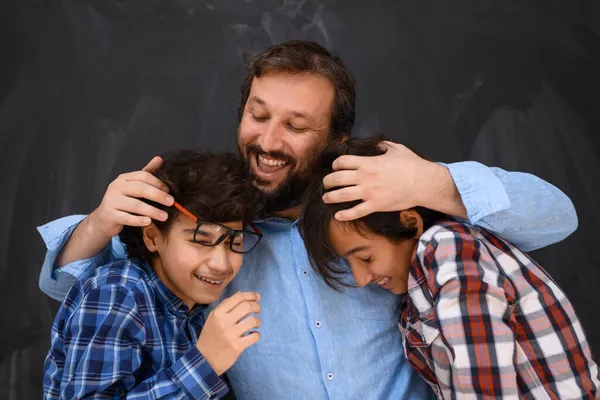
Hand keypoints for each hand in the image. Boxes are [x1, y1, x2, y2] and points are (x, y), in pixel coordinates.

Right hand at [89, 156, 173, 237]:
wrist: (103, 219)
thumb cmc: (123, 201)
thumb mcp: (133, 186)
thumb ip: (146, 173)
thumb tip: (159, 159)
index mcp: (123, 178)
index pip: (143, 176)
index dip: (158, 183)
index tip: (169, 191)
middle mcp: (116, 187)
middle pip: (141, 189)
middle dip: (158, 195)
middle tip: (171, 203)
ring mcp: (111, 201)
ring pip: (135, 205)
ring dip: (152, 211)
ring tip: (165, 216)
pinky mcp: (110, 215)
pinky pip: (127, 218)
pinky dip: (139, 220)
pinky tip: (149, 222)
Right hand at [197, 291, 260, 375]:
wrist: (204, 360)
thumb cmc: (210, 336)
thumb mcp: (213, 318)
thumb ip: (226, 306)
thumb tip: (241, 294)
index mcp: (218, 313)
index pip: (238, 298)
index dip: (250, 295)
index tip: (257, 297)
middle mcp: (224, 322)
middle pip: (247, 306)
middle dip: (256, 306)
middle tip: (257, 310)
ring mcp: (231, 335)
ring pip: (253, 320)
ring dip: (258, 321)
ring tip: (255, 324)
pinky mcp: (237, 347)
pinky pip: (254, 336)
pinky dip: (256, 334)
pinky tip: (252, 335)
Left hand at [322, 141, 441, 220]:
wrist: (423, 183)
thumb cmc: (411, 164)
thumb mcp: (396, 148)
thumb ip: (382, 146)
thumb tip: (376, 145)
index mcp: (368, 162)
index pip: (342, 162)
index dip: (335, 164)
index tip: (335, 167)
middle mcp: (365, 177)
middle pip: (337, 178)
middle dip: (328, 181)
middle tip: (326, 183)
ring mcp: (369, 192)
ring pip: (342, 195)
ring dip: (330, 197)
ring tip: (326, 198)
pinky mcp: (375, 205)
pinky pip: (356, 212)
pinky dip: (345, 215)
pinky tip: (338, 215)